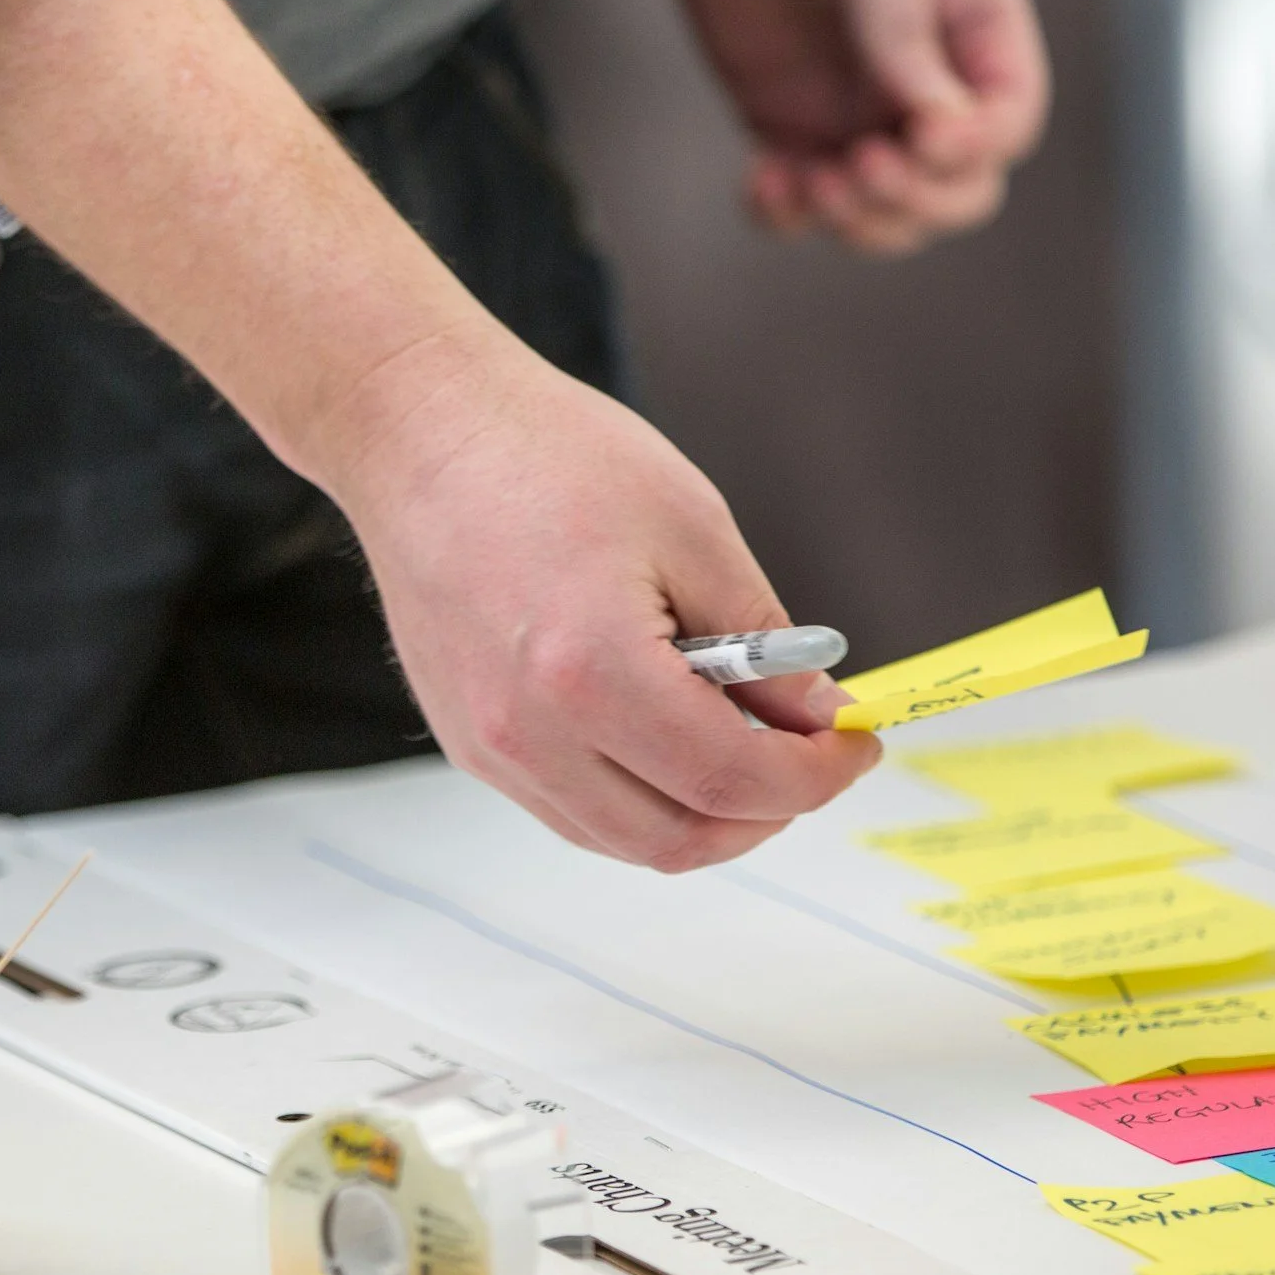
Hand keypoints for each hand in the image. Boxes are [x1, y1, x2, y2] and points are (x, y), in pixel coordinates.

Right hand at [326, 327, 880, 871]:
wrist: (420, 434)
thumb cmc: (549, 455)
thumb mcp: (692, 528)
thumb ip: (763, 641)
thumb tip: (813, 716)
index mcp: (592, 673)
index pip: (729, 780)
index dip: (813, 778)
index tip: (853, 744)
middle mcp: (529, 733)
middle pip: (678, 839)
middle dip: (767, 812)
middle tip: (808, 756)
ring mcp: (490, 748)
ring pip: (623, 840)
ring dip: (702, 814)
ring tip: (741, 742)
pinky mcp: (469, 743)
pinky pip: (572, 810)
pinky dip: (639, 797)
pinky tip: (666, 733)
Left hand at [658, 0, 1049, 254]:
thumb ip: (905, 38)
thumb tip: (939, 128)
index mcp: (976, 34)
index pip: (1007, 127)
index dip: (974, 152)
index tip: (920, 135)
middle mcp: (927, 85)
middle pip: (955, 193)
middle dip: (914, 200)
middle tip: (857, 163)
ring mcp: (858, 113)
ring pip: (883, 215)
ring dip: (853, 221)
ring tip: (807, 181)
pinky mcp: (789, 127)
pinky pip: (802, 205)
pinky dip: (787, 217)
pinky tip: (762, 184)